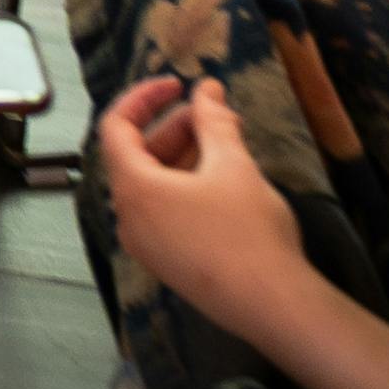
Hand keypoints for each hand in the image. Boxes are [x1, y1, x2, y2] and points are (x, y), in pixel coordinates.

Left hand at [91, 73, 313, 328]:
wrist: (272, 304)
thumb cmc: (248, 231)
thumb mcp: (232, 165)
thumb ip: (213, 121)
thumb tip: (206, 89)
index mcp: (133, 189)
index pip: (116, 127)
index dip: (144, 97)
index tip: (178, 84)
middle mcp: (128, 218)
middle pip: (137, 156)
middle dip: (175, 127)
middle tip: (217, 114)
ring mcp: (146, 246)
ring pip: (154, 185)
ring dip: (185, 157)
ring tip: (230, 143)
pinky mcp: (167, 263)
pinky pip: (164, 212)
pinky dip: (186, 187)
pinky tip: (224, 180)